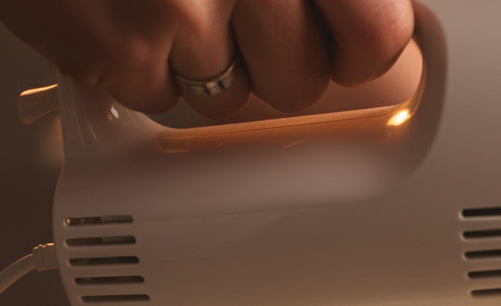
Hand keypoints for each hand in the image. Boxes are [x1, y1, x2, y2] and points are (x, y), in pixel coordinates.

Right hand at [0, 0, 413, 117]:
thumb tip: (372, 22)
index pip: (377, 37)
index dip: (353, 49)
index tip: (333, 38)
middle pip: (301, 83)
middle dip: (267, 59)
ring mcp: (185, 5)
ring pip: (231, 100)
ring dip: (199, 60)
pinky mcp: (123, 45)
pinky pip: (160, 99)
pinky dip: (136, 61)